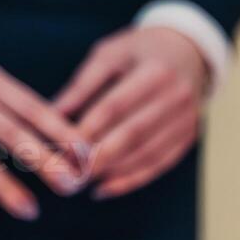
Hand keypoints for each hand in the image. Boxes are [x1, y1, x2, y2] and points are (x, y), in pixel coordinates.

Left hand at [55, 26, 207, 200]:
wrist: (189, 52)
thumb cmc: (140, 51)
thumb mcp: (110, 55)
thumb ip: (82, 85)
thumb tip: (51, 115)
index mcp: (155, 71)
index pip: (115, 106)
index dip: (87, 129)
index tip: (60, 146)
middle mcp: (177, 98)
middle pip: (132, 135)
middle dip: (98, 157)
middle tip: (68, 172)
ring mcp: (187, 121)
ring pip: (146, 155)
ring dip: (112, 172)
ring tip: (81, 181)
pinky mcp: (188, 138)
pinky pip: (159, 165)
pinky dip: (131, 180)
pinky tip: (104, 188)